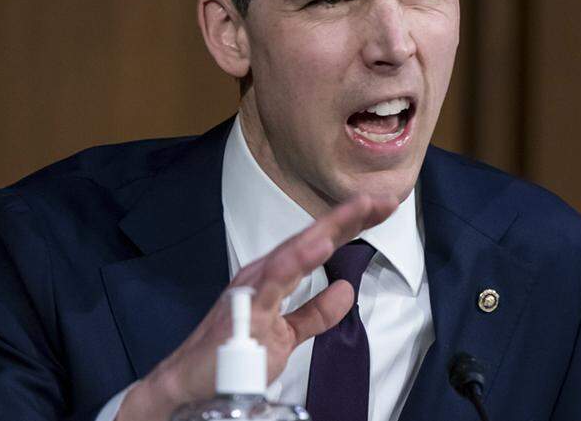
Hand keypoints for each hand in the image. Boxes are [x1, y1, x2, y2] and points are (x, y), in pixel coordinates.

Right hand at [117, 194, 396, 420]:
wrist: (195, 382)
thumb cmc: (235, 353)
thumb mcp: (288, 332)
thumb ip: (316, 312)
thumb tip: (346, 290)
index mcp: (277, 274)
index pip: (321, 242)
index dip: (353, 223)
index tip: (385, 206)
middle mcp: (265, 272)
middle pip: (313, 237)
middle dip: (349, 216)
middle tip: (383, 198)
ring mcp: (254, 288)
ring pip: (295, 250)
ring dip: (327, 229)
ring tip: (357, 210)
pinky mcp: (245, 309)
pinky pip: (272, 283)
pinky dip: (294, 262)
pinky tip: (318, 248)